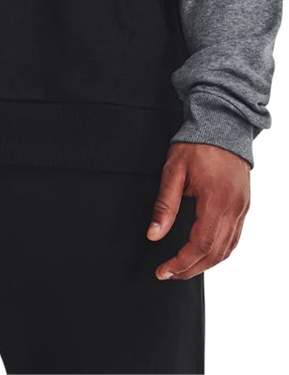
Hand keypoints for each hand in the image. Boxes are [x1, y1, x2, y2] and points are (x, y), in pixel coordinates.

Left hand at [146, 141, 250, 279]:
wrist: (223, 123)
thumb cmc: (197, 144)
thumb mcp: (173, 170)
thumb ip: (165, 205)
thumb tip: (153, 234)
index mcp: (216, 199)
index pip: (200, 244)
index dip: (181, 262)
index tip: (163, 271)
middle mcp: (234, 207)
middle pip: (215, 253)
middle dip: (191, 269)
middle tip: (169, 274)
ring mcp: (242, 207)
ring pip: (228, 248)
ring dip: (206, 263)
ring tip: (184, 268)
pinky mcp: (244, 204)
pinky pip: (235, 237)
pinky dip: (219, 250)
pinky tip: (205, 252)